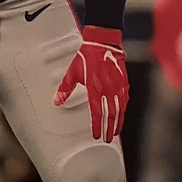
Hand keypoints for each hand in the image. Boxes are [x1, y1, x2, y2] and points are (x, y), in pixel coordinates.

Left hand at [54, 26, 128, 141]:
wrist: (103, 42)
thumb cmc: (87, 56)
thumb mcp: (73, 72)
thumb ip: (65, 89)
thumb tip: (56, 101)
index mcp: (95, 89)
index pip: (97, 113)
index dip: (97, 126)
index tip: (96, 136)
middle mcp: (108, 89)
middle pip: (111, 114)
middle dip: (109, 129)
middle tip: (107, 138)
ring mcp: (118, 86)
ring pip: (120, 109)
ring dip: (118, 122)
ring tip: (115, 131)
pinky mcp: (124, 82)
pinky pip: (125, 99)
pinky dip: (123, 109)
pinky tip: (121, 114)